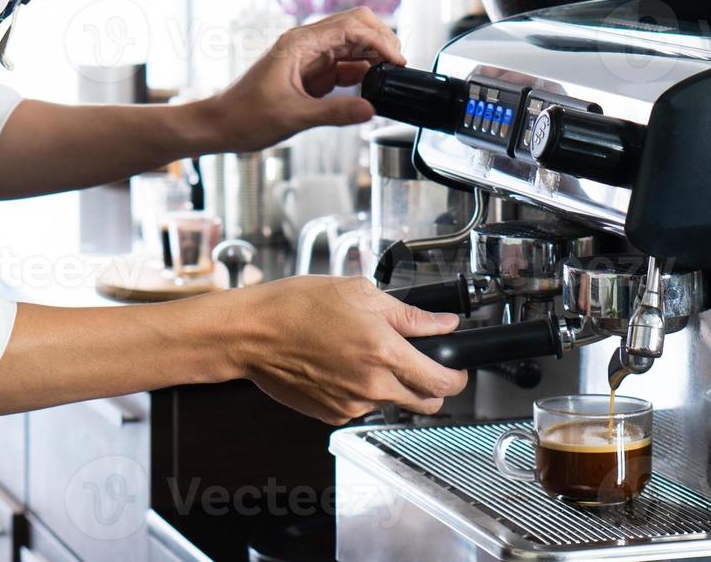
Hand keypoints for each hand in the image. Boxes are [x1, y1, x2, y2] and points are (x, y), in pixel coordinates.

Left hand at [208, 7, 404, 152]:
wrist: (220, 125)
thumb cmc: (245, 116)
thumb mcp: (293, 116)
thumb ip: (334, 113)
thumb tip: (371, 110)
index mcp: (299, 43)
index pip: (350, 26)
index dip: (378, 39)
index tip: (396, 60)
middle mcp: (307, 44)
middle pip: (356, 26)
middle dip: (381, 39)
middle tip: (399, 64)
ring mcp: (310, 57)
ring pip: (352, 44)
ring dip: (374, 55)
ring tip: (391, 75)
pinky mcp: (312, 73)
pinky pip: (344, 65)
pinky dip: (362, 72)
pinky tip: (373, 85)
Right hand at [219, 275, 468, 424]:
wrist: (252, 333)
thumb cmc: (297, 307)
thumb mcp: (360, 294)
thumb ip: (409, 314)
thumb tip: (442, 323)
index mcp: (383, 352)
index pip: (442, 381)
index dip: (457, 376)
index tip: (456, 368)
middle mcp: (371, 386)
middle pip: (425, 403)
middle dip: (431, 385)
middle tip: (420, 362)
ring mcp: (351, 405)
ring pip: (392, 404)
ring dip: (392, 386)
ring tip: (365, 353)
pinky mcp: (332, 415)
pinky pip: (362, 407)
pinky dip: (362, 391)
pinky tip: (343, 365)